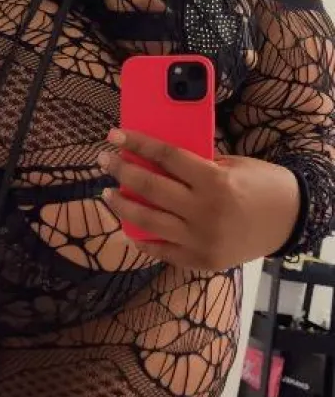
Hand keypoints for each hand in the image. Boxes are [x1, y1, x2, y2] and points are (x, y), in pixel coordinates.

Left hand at [98, 129, 299, 269]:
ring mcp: (201, 240)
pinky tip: (127, 228)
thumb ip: (196, 164)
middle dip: (122, 171)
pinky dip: (142, 240)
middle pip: (151, 188)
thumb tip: (155, 159)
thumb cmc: (261, 184)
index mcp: (214, 181)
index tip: (116, 135)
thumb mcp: (232, 164)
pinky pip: (162, 251)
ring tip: (107, 193)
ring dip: (122, 205)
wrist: (291, 220)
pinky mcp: (201, 261)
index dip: (137, 143)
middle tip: (104, 160)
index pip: (166, 156)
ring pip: (148, 221)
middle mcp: (205, 211)